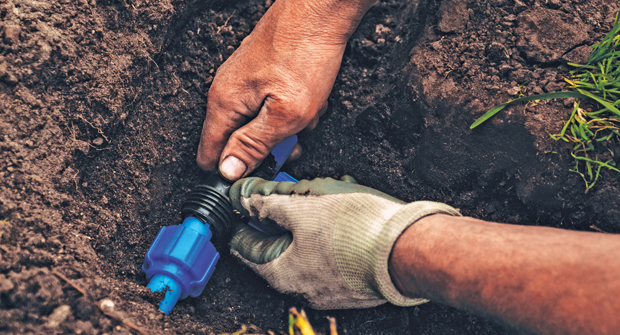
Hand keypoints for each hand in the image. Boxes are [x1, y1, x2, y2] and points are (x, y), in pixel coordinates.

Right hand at [196, 0, 376, 180]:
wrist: (320, 10)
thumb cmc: (304, 56)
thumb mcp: (285, 114)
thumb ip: (254, 144)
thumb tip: (228, 171)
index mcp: (224, 104)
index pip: (209, 155)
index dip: (233, 171)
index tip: (259, 173)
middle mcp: (227, 91)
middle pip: (239, 141)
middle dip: (270, 147)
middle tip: (295, 139)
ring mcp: (244, 81)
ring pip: (261, 123)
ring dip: (286, 127)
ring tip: (306, 113)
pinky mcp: (261, 73)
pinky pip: (272, 105)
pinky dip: (292, 108)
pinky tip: (309, 99)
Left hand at [228, 176, 459, 308]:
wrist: (408, 249)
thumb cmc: (355, 231)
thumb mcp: (301, 206)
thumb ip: (267, 202)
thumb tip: (243, 198)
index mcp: (280, 273)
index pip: (243, 246)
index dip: (240, 218)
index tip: (241, 202)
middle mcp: (301, 287)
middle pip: (278, 243)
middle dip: (282, 213)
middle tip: (289, 190)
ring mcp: (328, 286)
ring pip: (307, 243)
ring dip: (310, 217)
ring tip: (325, 195)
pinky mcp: (351, 279)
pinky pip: (331, 250)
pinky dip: (332, 228)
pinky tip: (346, 209)